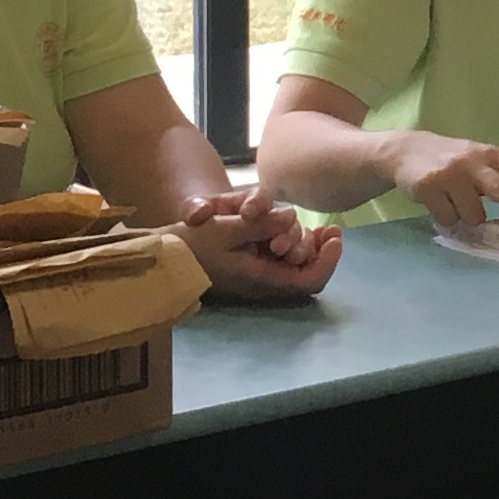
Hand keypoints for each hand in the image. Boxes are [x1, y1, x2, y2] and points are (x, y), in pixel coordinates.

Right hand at [176, 189, 341, 300]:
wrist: (162, 257)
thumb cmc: (192, 245)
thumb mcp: (226, 229)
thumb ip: (261, 224)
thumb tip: (290, 217)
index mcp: (261, 279)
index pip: (309, 280)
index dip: (328, 260)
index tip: (335, 236)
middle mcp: (264, 282)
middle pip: (306, 271)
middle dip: (319, 249)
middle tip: (328, 228)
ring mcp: (257, 275)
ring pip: (295, 263)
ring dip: (304, 243)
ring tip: (311, 226)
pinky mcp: (250, 267)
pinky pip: (279, 258)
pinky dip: (288, 242)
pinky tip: (285, 226)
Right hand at [381, 131, 498, 232]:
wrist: (404, 150)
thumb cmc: (452, 158)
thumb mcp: (480, 160)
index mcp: (491, 155)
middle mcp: (473, 162)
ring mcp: (449, 174)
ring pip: (473, 215)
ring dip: (470, 218)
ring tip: (458, 203)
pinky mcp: (427, 188)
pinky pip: (448, 219)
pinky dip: (448, 219)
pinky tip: (439, 204)